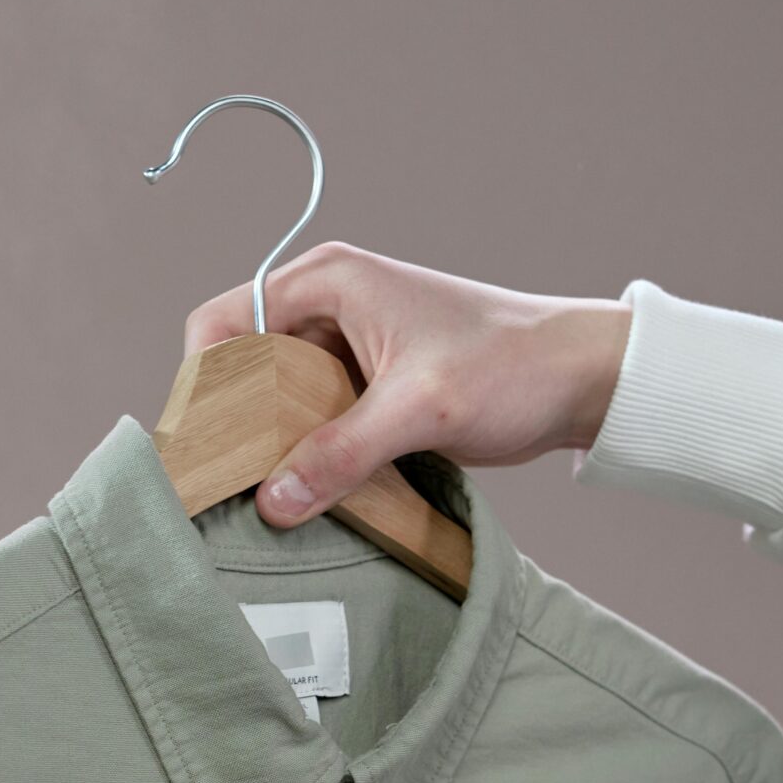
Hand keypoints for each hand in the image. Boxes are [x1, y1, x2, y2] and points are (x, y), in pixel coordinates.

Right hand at [183, 242, 632, 528]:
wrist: (580, 379)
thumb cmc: (512, 366)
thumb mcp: (420, 410)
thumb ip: (341, 453)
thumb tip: (273, 501)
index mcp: (328, 281)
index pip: (222, 324)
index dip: (202, 384)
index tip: (205, 447)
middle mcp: (327, 307)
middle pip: (241, 366)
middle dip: (234, 424)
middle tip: (236, 483)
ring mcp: (345, 348)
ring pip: (273, 400)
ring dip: (271, 446)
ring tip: (273, 492)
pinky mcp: (366, 387)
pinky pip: (310, 422)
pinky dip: (305, 454)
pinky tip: (311, 490)